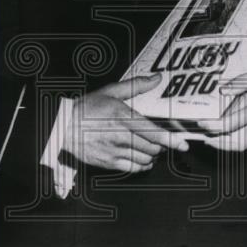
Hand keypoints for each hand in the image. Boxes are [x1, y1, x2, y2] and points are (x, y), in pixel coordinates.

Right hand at [64, 74, 188, 171]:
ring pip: (145, 159)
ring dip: (152, 155)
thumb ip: (136, 85)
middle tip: (159, 140)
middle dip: (161, 145)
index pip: (154, 133)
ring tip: (149, 148)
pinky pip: (134, 168)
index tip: (182, 144)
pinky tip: (141, 158)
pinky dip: (142, 165)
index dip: (171, 141)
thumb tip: (156, 78)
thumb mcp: (111, 92)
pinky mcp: (109, 162)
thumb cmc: (87, 108)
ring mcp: (115, 151)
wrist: (64, 126)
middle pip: (152, 148)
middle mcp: (121, 136)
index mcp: (123, 117)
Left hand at [197, 58, 246, 150]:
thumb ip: (244, 81)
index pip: (232, 125)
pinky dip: (246, 131)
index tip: (200, 125)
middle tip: (204, 138)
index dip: (213, 127)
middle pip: (239, 143)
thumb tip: (223, 89)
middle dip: (219, 144)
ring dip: (231, 138)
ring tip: (216, 130)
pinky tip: (240, 120)